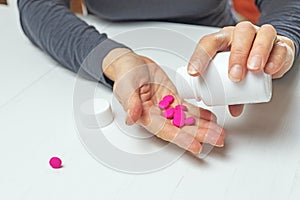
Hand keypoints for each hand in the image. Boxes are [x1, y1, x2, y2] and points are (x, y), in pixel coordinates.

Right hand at [102, 48, 225, 153]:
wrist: (132, 64)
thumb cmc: (126, 75)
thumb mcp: (126, 85)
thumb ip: (130, 101)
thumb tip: (132, 117)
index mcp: (146, 116)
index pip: (165, 131)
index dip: (181, 139)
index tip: (196, 146)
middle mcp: (158, 116)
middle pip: (181, 129)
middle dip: (200, 135)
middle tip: (218, 140)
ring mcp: (167, 109)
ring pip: (188, 121)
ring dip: (204, 128)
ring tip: (220, 133)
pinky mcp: (173, 100)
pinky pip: (189, 110)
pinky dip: (201, 115)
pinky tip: (212, 119)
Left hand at [187, 21, 295, 115]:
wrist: (267, 52)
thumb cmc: (242, 60)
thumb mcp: (230, 73)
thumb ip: (230, 91)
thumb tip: (233, 110)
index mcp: (224, 39)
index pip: (209, 42)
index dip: (199, 57)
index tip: (194, 74)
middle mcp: (242, 34)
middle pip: (239, 35)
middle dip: (236, 56)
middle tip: (234, 76)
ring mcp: (262, 36)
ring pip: (262, 35)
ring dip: (257, 53)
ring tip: (253, 70)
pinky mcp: (281, 44)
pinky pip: (280, 47)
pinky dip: (276, 58)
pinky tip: (269, 70)